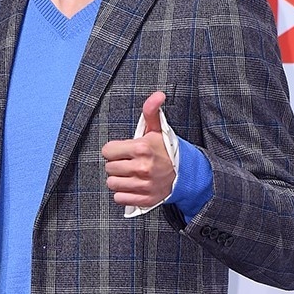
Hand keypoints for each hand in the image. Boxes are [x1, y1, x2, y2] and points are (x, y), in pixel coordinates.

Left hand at [102, 92, 174, 207]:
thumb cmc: (166, 149)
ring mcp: (144, 185)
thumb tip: (158, 94)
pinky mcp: (145, 199)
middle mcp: (142, 168)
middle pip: (109, 168)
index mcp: (142, 148)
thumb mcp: (158, 128)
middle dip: (116, 163)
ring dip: (118, 179)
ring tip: (129, 173)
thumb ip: (151, 110)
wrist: (185, 173)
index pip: (107, 151)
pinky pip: (119, 198)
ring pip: (112, 183)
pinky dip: (123, 193)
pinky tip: (132, 185)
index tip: (123, 150)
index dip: (113, 150)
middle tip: (128, 161)